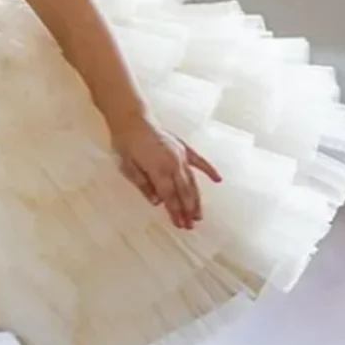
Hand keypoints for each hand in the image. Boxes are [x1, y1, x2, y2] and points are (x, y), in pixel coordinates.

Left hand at [113, 114, 221, 230]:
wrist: (132, 119)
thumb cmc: (126, 143)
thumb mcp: (127, 166)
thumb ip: (143, 184)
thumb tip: (157, 202)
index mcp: (158, 169)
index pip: (169, 196)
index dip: (175, 212)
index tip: (180, 225)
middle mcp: (173, 163)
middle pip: (183, 191)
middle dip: (188, 210)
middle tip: (191, 225)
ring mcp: (180, 155)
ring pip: (192, 181)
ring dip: (196, 199)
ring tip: (199, 214)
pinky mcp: (183, 148)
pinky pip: (199, 161)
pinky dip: (209, 170)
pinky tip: (218, 180)